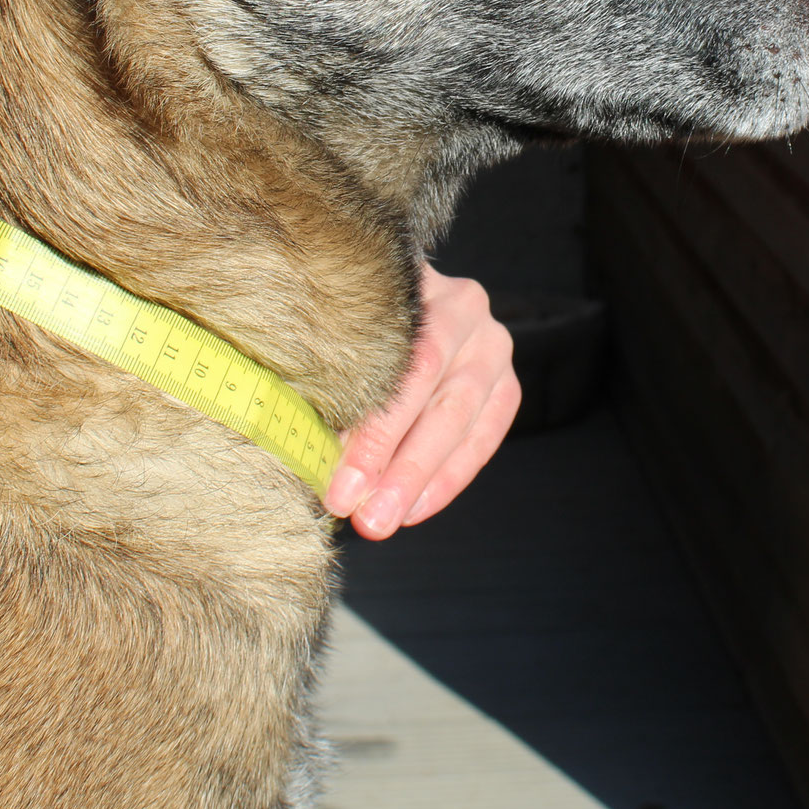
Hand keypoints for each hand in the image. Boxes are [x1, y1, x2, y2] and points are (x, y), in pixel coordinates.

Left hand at [324, 264, 520, 538]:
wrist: (393, 293)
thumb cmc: (349, 318)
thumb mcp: (334, 329)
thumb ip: (327, 377)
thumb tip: (304, 449)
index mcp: (422, 287)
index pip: (407, 370)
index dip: (376, 434)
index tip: (341, 486)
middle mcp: (467, 309)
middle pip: (439, 398)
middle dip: (401, 468)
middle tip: (367, 519)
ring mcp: (492, 345)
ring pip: (463, 421)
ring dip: (423, 479)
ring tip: (387, 521)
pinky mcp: (503, 382)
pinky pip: (483, 437)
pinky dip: (449, 477)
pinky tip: (416, 508)